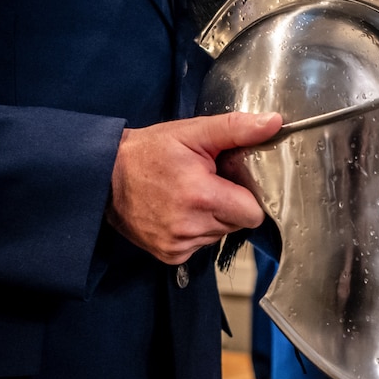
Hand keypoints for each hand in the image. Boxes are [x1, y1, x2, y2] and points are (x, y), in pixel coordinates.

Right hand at [106, 111, 282, 263]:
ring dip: (213, 217)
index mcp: (202, 196)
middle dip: (230, 203)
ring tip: (189, 195)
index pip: (253, 213)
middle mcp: (191, 227)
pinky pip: (200, 245)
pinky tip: (178, 211)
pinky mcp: (169, 255)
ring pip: (220, 234)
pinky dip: (196, 230)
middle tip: (206, 183)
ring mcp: (179, 244)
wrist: (103, 176)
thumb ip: (237, 129)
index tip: (229, 179)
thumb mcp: (193, 133)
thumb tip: (275, 123)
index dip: (246, 194)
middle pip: (238, 223)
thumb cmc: (150, 152)